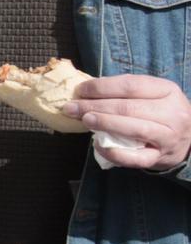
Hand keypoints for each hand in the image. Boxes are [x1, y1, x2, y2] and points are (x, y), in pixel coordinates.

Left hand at [65, 74, 190, 169]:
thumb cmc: (162, 111)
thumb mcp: (153, 94)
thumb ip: (126, 90)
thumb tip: (86, 89)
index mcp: (168, 90)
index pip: (130, 85)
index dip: (101, 87)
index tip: (80, 90)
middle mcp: (172, 113)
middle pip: (128, 107)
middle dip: (95, 106)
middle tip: (71, 107)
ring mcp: (168, 137)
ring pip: (134, 129)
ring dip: (104, 123)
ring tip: (84, 119)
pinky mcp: (161, 157)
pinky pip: (135, 158)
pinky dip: (114, 152)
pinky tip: (97, 145)